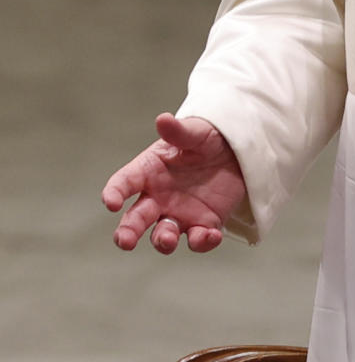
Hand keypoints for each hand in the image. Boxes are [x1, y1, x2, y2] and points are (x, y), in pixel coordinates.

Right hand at [102, 113, 246, 253]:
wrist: (237, 152)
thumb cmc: (207, 139)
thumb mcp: (197, 131)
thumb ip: (179, 131)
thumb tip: (162, 119)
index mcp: (149, 171)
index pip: (124, 182)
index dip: (114, 192)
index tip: (111, 202)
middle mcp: (158, 197)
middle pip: (136, 219)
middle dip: (127, 232)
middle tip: (125, 241)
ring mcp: (179, 213)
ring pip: (163, 235)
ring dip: (163, 240)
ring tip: (168, 238)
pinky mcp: (203, 224)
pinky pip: (198, 240)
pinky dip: (202, 242)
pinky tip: (210, 235)